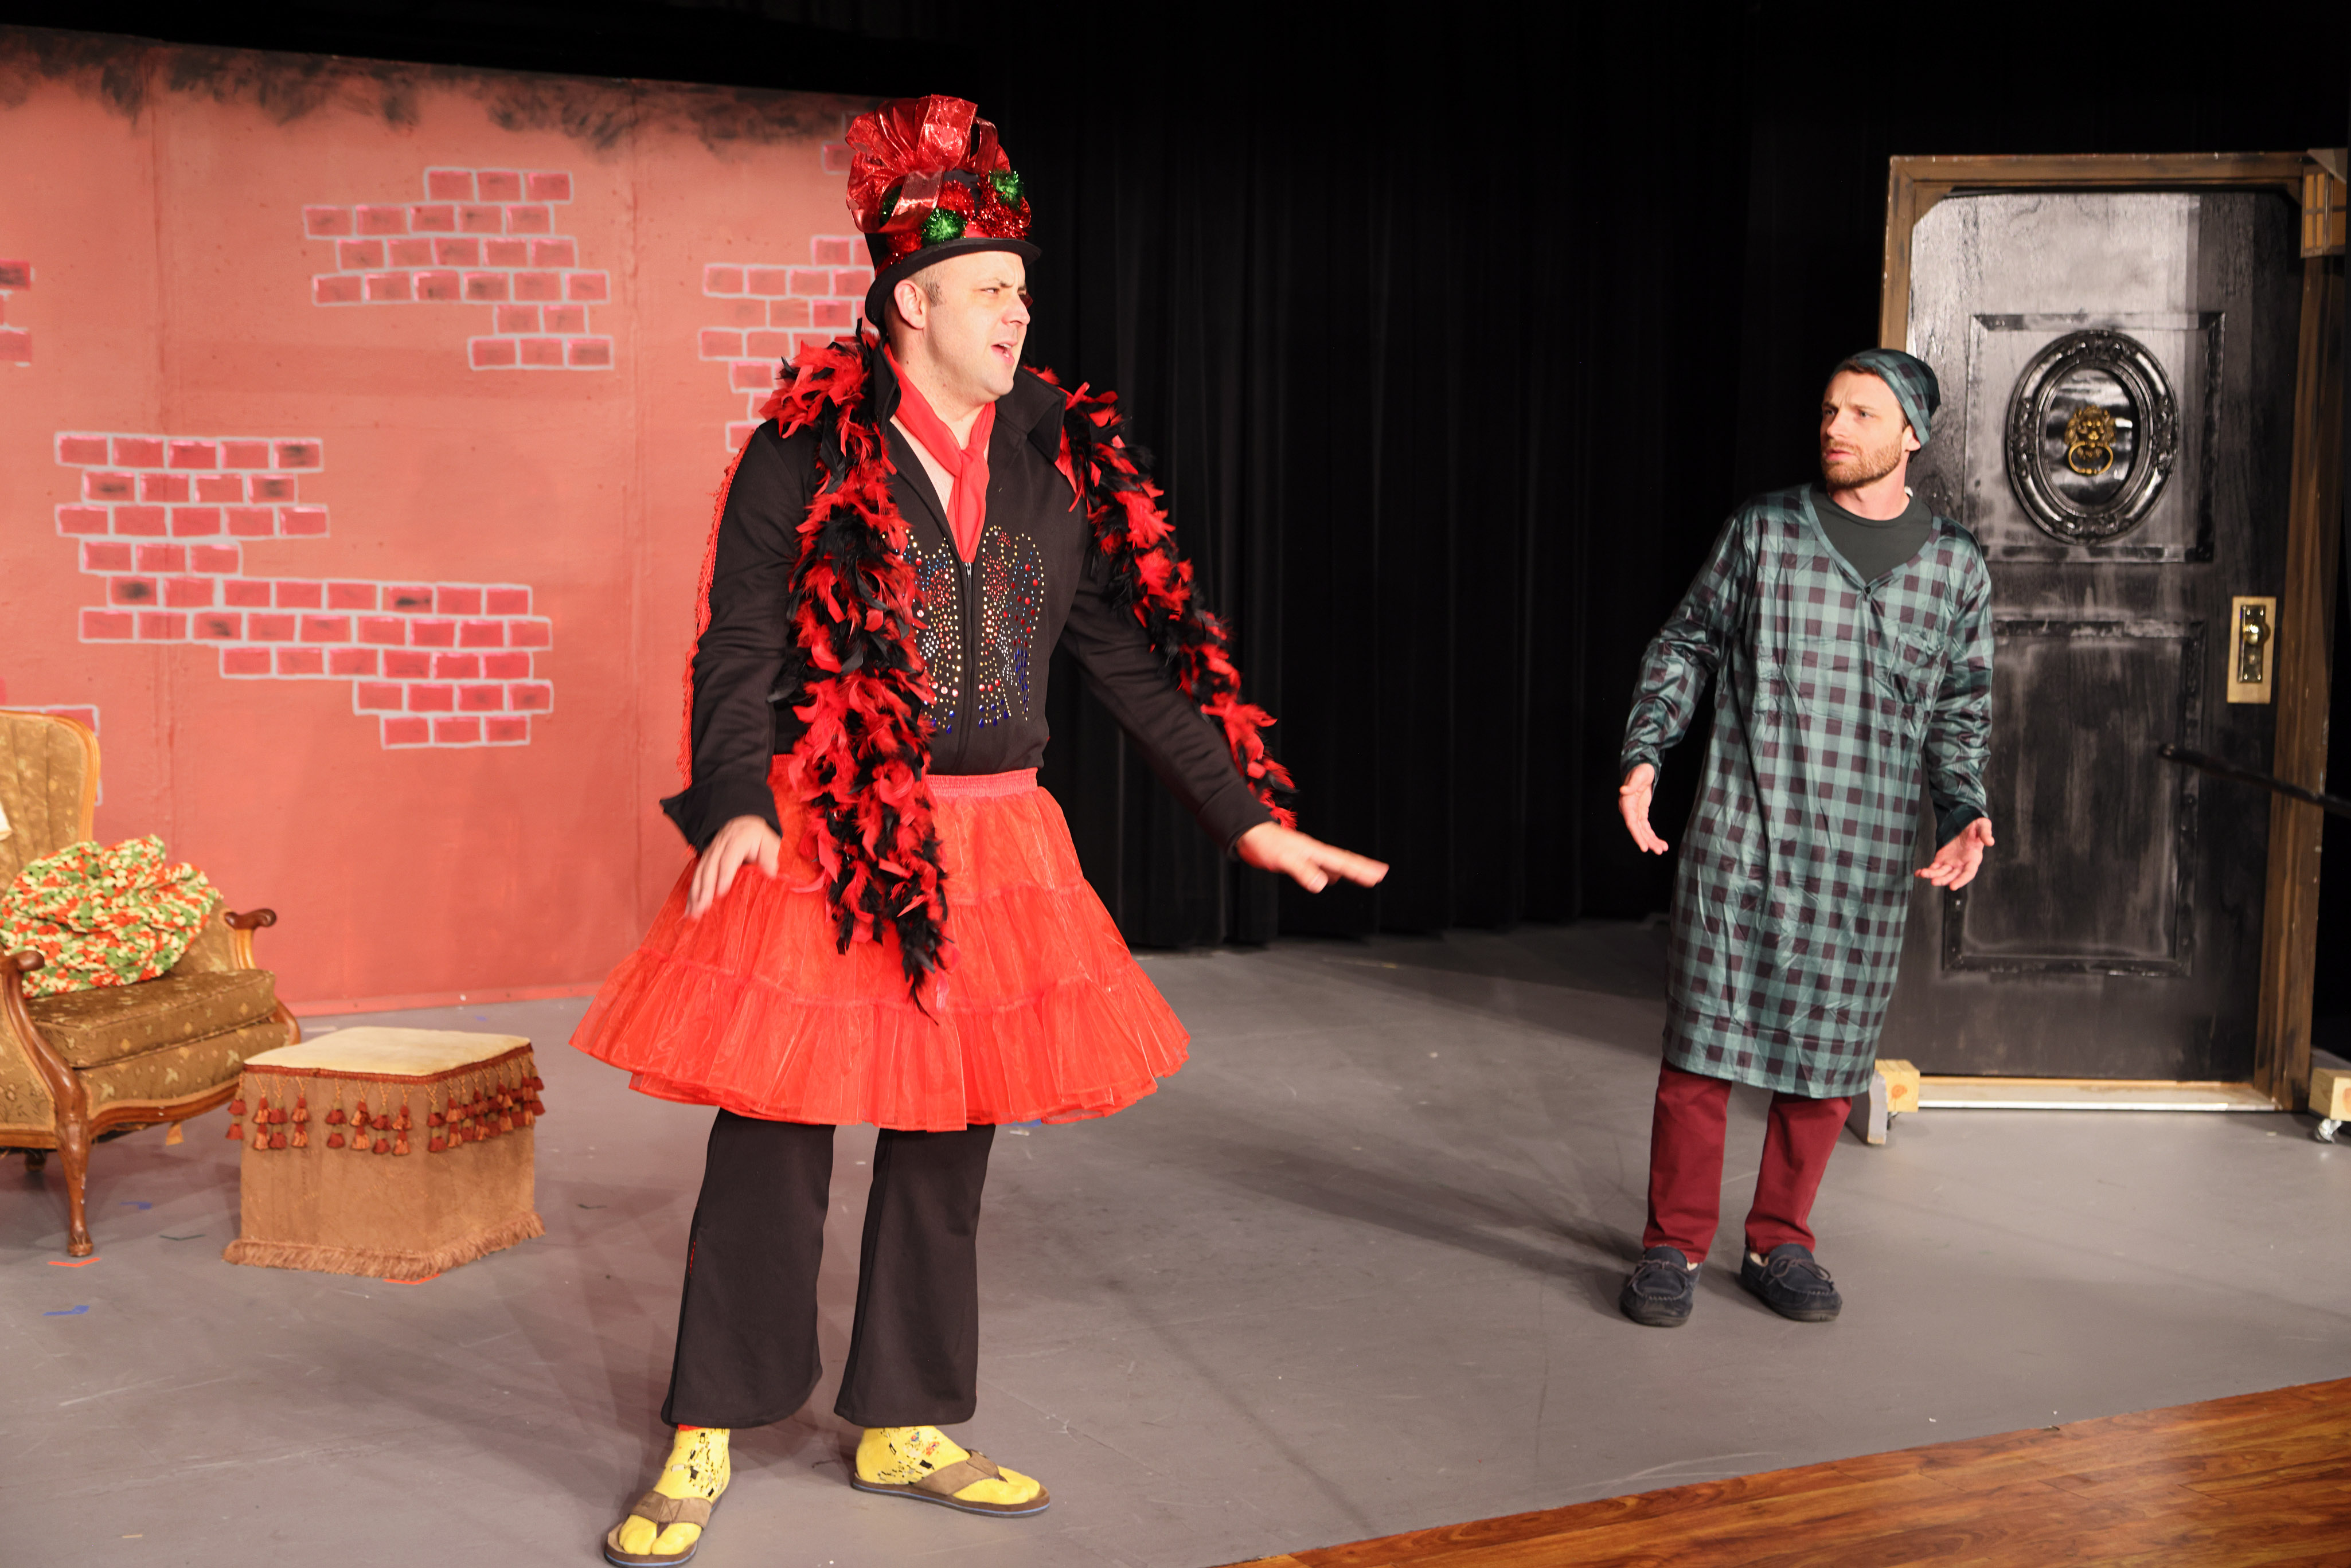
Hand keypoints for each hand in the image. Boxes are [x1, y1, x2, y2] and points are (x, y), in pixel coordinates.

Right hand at [687, 814, 782, 917]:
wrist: (743, 822)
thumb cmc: (757, 836)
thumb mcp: (769, 841)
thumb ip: (769, 856)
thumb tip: (771, 872)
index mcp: (737, 841)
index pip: (728, 859)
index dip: (723, 875)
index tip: (721, 892)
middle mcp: (719, 846)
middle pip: (710, 868)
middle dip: (705, 889)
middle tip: (702, 908)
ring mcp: (710, 853)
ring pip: (700, 874)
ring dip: (695, 894)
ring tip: (693, 912)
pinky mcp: (705, 861)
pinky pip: (697, 877)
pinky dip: (692, 893)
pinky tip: (689, 908)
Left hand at [1236, 823, 1388, 892]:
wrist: (1248, 834)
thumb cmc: (1264, 843)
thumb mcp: (1284, 858)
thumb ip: (1303, 870)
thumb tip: (1321, 884)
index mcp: (1314, 851)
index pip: (1343, 862)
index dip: (1362, 869)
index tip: (1379, 873)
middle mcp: (1313, 852)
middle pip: (1343, 861)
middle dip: (1362, 868)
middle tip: (1380, 874)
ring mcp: (1306, 855)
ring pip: (1334, 864)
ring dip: (1349, 870)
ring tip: (1363, 876)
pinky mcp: (1297, 859)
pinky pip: (1320, 867)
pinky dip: (1330, 873)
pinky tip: (1330, 878)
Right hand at [1619, 763, 1668, 853]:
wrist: (1642, 767)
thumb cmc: (1640, 770)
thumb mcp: (1638, 776)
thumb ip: (1631, 784)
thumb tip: (1623, 790)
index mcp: (1626, 803)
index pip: (1631, 823)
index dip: (1637, 836)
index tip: (1644, 847)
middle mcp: (1629, 810)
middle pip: (1638, 830)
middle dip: (1648, 841)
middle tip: (1659, 851)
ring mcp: (1635, 812)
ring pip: (1642, 831)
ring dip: (1652, 841)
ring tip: (1662, 849)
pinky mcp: (1641, 812)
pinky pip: (1646, 827)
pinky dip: (1653, 835)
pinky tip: (1661, 842)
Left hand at [1917, 817, 1994, 889]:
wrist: (1964, 822)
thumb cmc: (1976, 825)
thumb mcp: (1982, 826)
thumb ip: (1985, 834)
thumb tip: (1990, 842)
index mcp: (1973, 859)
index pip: (1968, 873)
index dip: (1961, 880)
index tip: (1953, 886)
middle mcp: (1962, 864)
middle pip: (1953, 876)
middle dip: (1943, 880)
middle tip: (1934, 882)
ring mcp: (1951, 863)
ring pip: (1942, 873)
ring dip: (1933, 875)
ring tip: (1923, 874)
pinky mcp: (1941, 859)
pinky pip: (1934, 868)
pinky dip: (1927, 871)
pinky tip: (1918, 873)